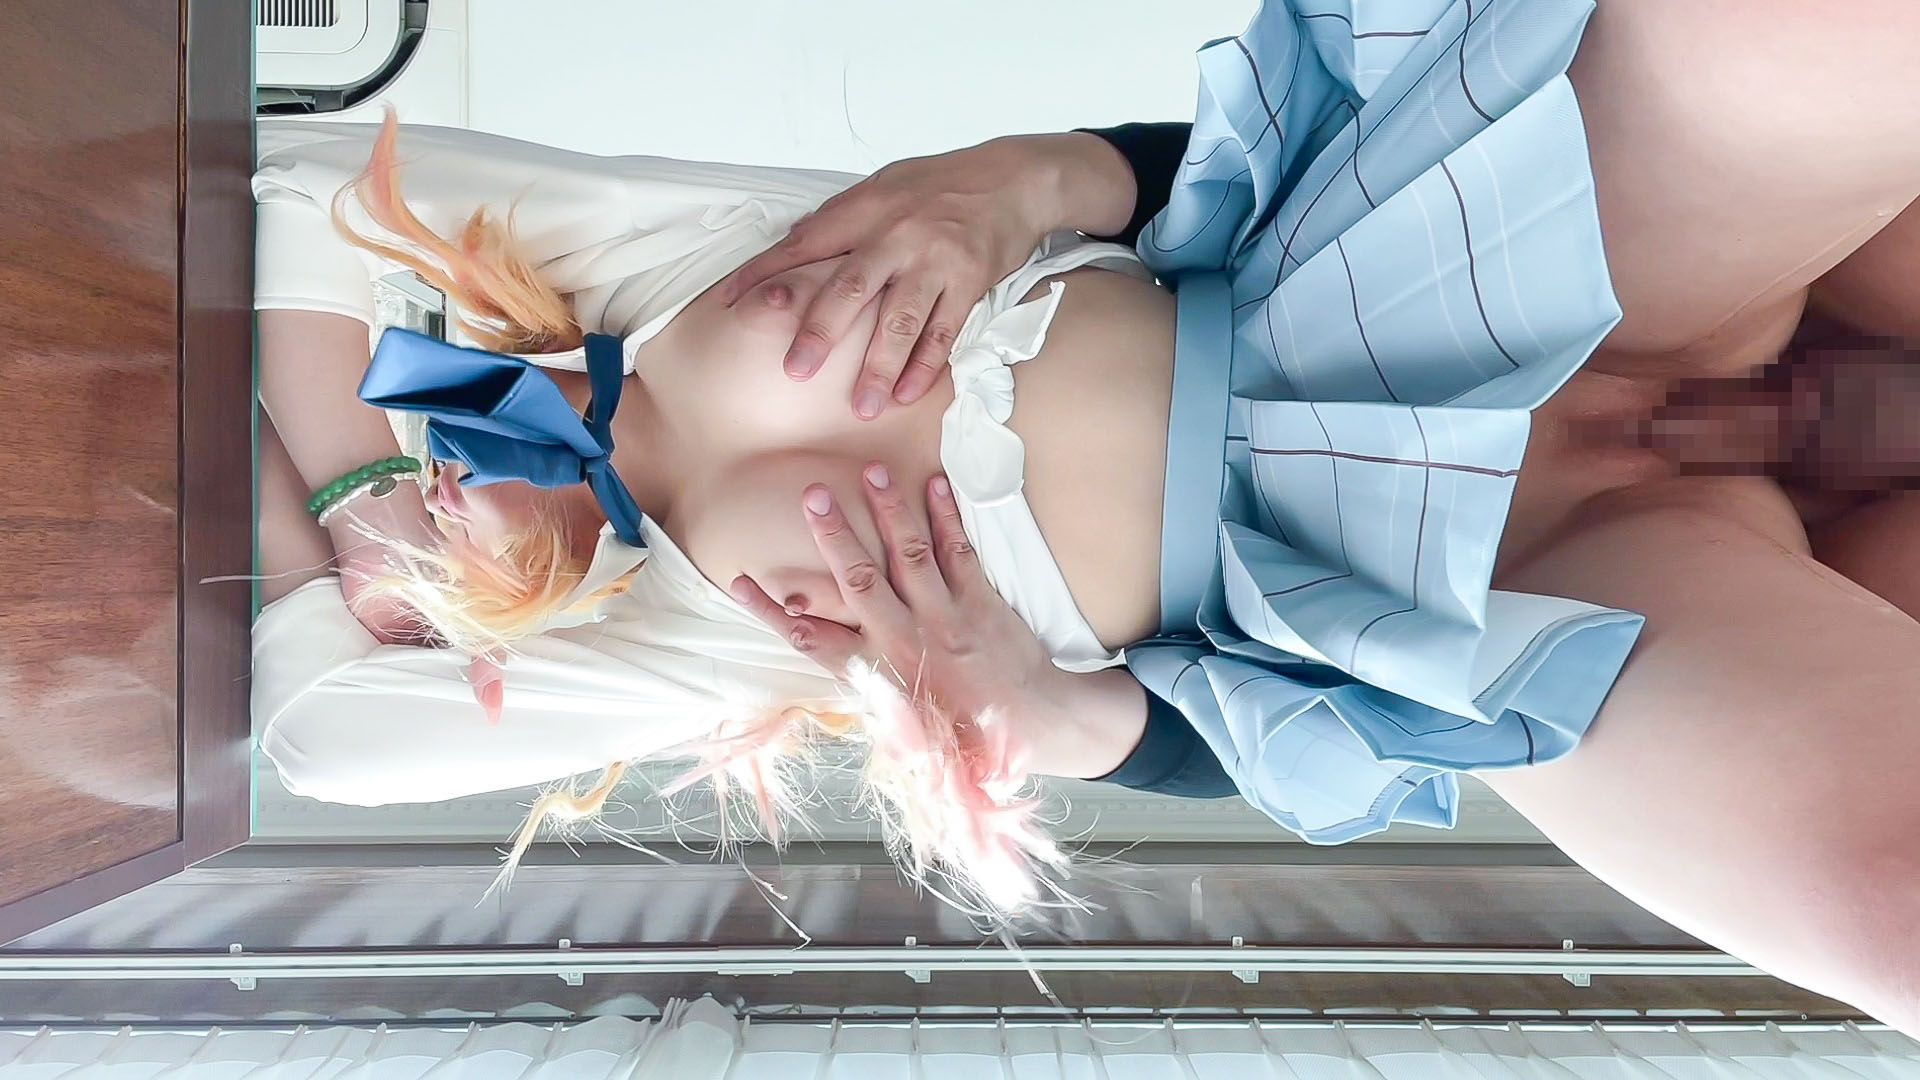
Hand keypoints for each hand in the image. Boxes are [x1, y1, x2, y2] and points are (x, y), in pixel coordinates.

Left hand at [716, 133, 1135, 417]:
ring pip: (899, 322)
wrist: (1014, 178)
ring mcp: (935, 261)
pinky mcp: (969, 282)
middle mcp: (897, 234)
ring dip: (878, 368)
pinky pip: (943, 332)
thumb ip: (843, 218)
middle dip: (820, 334)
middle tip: (795, 372)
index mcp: (867, 208)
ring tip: (863, 406)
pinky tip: (908, 395)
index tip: (730, 302)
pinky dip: (925, 367)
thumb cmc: (942, 185)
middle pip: (850, 289)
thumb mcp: (886, 185)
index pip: (805, 243)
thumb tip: (794, 245)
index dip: (767, 273)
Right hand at [730, 464, 1070, 727]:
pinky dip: (946, 516)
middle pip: (858, 581)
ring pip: (909, 556)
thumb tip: (813, 647)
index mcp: (876, 673)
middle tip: (812, 495)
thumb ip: (859, 681)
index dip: (770, 611)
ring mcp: (945, 619)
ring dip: (889, 512)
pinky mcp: (981, 604)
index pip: (809, 639)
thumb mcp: (897, 719)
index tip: (739, 581)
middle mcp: (905, 642)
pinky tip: (934, 484)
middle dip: (834, 536)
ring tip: (871, 473)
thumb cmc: (959, 727)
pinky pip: (959, 552)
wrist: (1032, 727)